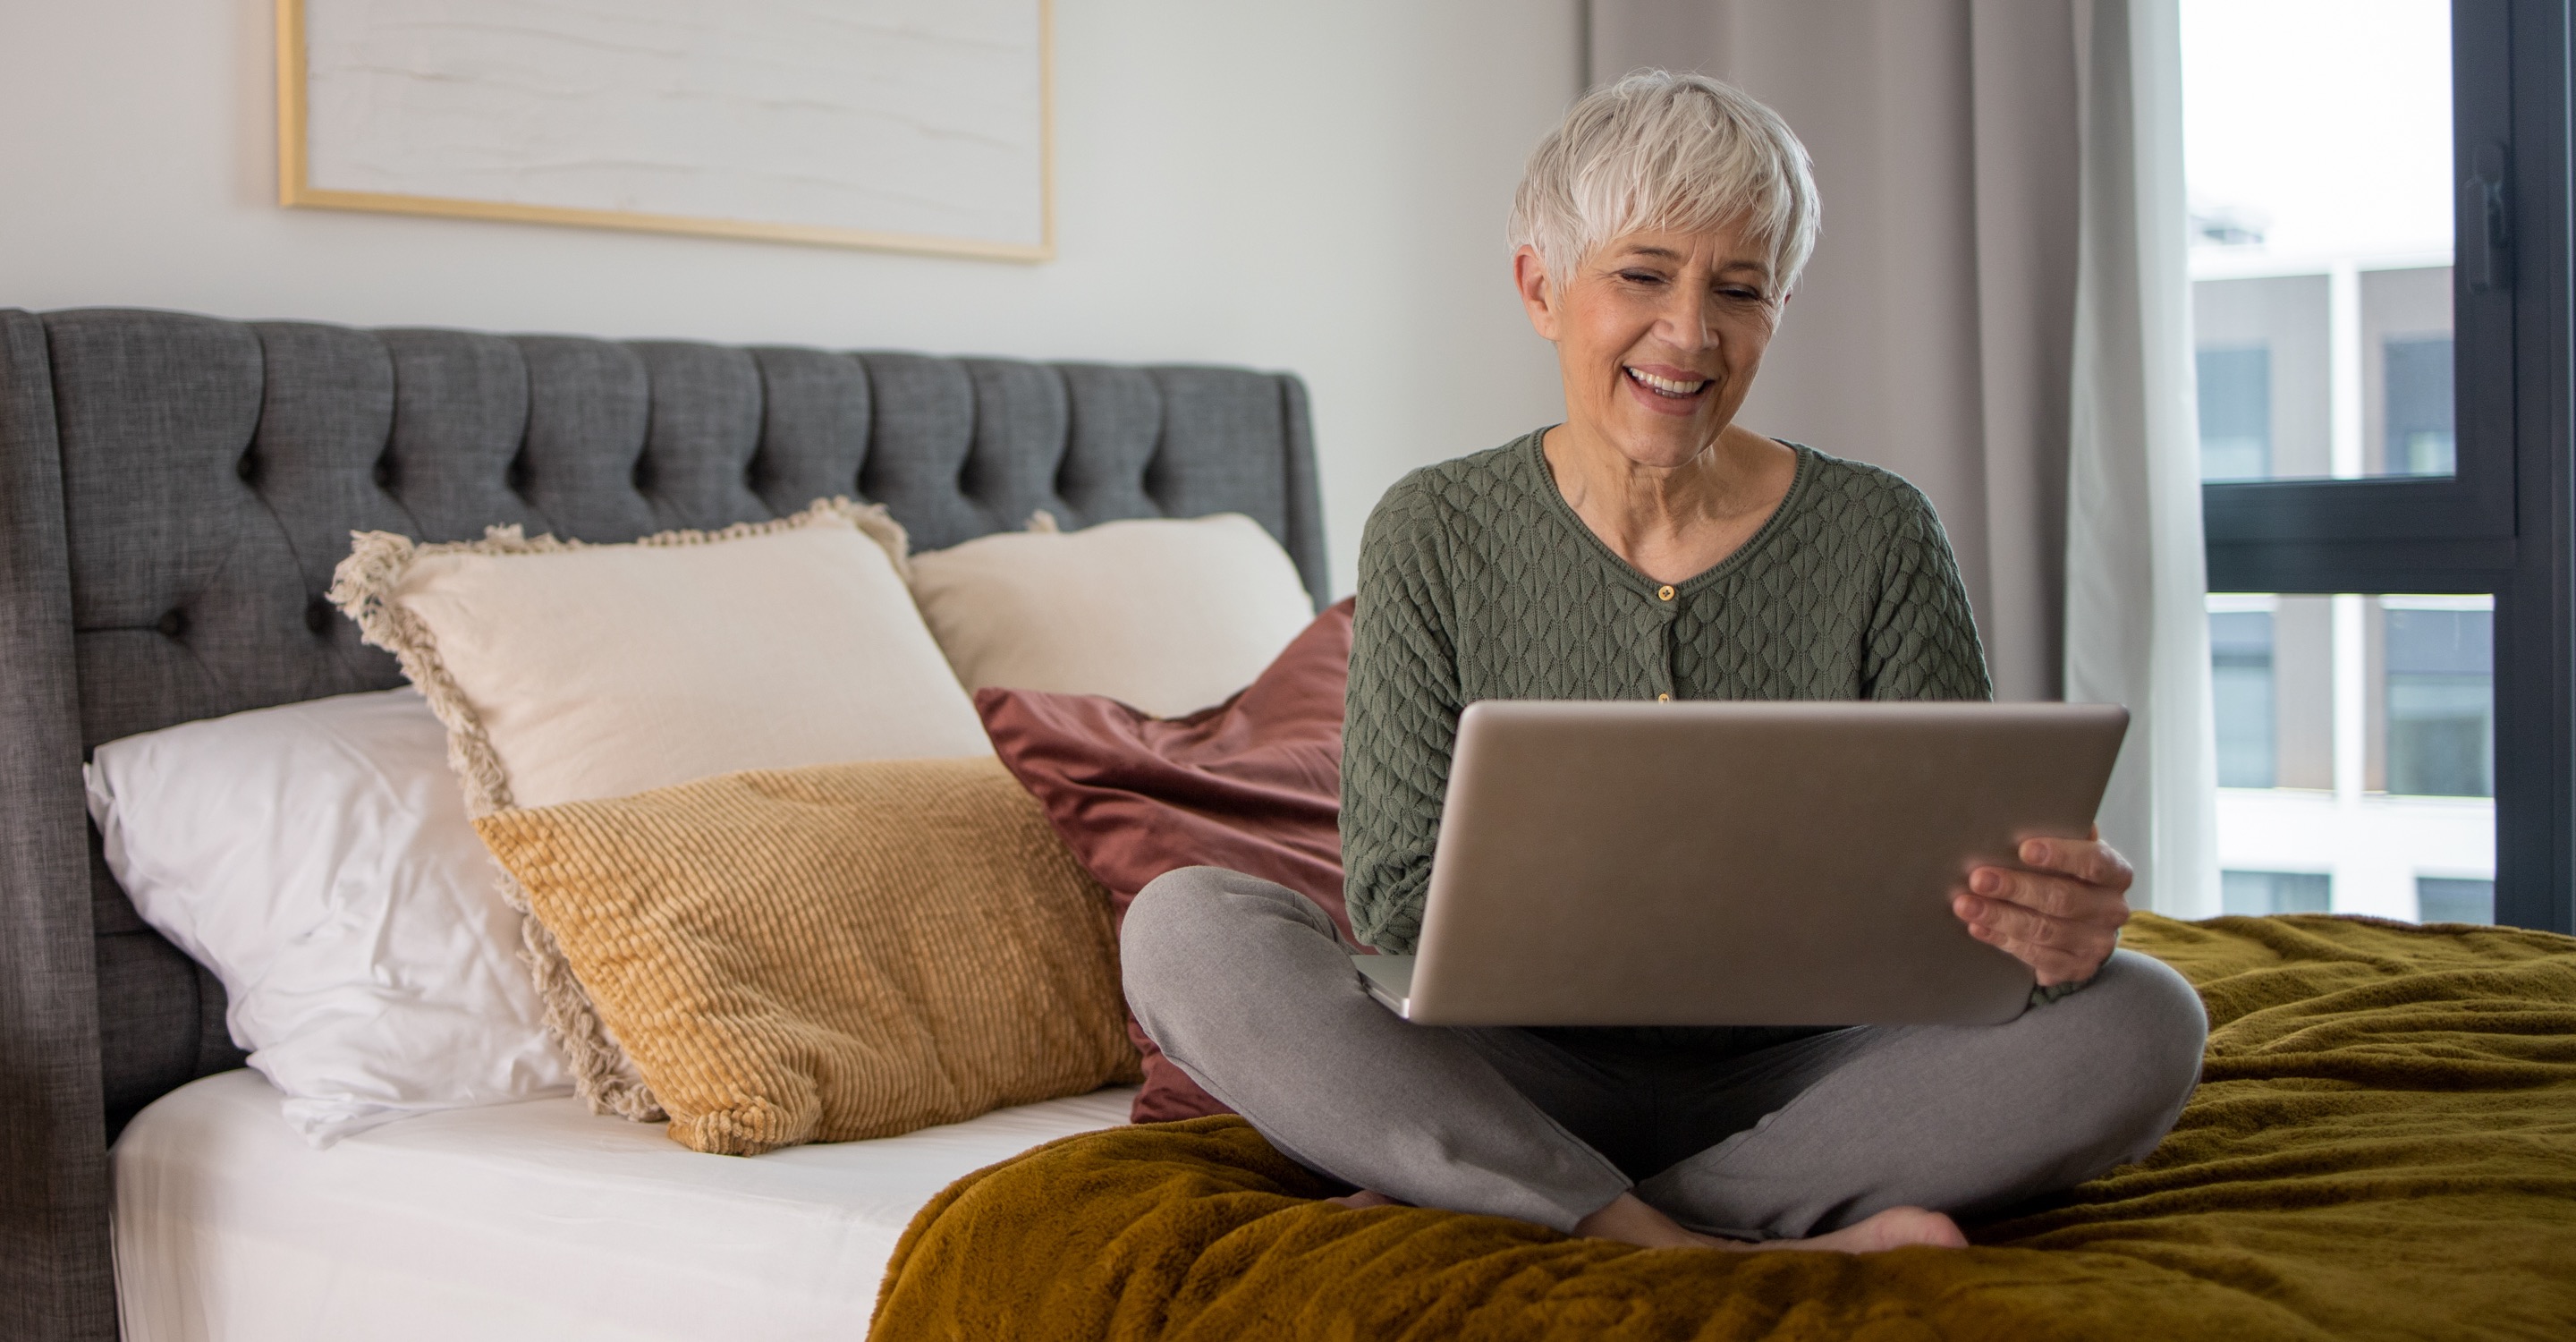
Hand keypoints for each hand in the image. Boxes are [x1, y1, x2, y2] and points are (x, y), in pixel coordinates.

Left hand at [1951, 827, 2131, 986]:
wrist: (2085, 928)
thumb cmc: (2069, 877)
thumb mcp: (2072, 855)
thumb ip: (2059, 837)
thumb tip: (2026, 808)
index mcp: (2115, 873)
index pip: (2094, 862)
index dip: (2061, 855)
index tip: (2024, 848)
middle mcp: (2112, 909)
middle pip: (2062, 899)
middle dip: (2016, 887)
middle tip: (1977, 878)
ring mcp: (2096, 943)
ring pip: (2045, 931)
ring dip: (2000, 917)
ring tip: (1965, 904)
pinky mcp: (2077, 968)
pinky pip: (2036, 956)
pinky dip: (2002, 940)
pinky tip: (1978, 927)